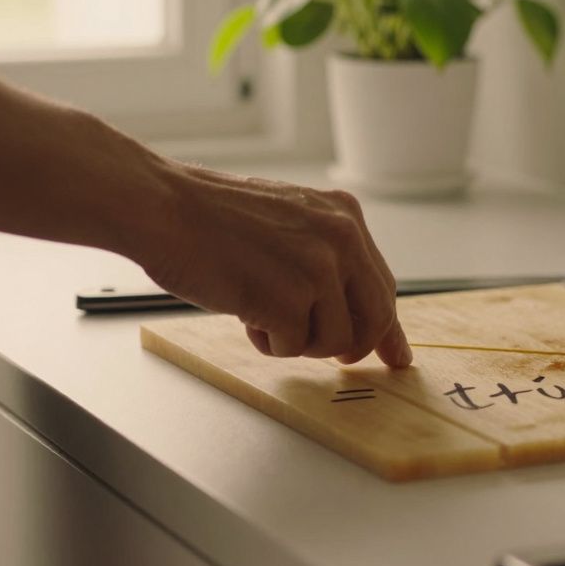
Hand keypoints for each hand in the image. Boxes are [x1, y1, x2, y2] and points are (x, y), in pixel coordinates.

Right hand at [139, 164, 411, 366]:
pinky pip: (293, 348)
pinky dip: (267, 341)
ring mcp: (318, 270)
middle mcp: (342, 239)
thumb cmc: (214, 218)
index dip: (387, 329)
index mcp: (345, 216)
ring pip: (334, 340)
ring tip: (260, 308)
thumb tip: (356, 310)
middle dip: (349, 345)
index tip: (397, 356)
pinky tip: (244, 311)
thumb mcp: (292, 221)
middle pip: (374, 321)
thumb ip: (328, 257)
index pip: (383, 286)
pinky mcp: (289, 301)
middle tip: (324, 350)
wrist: (167, 208)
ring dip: (297, 340)